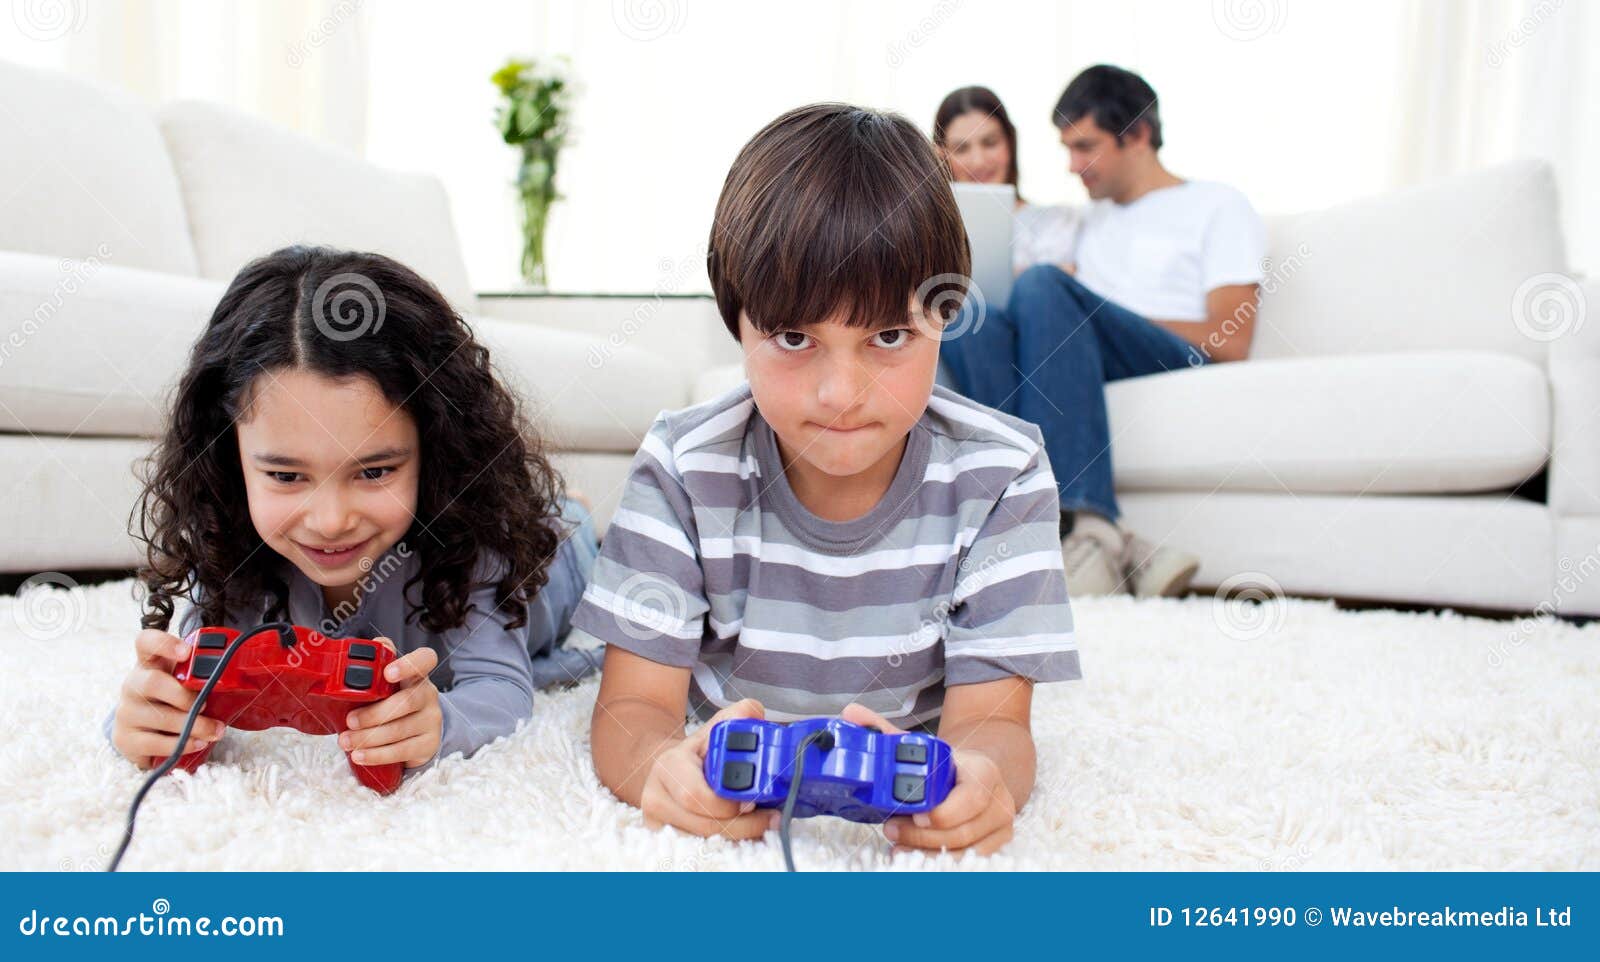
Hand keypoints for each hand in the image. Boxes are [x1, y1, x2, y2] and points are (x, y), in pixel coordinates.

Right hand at [111, 629, 226, 767]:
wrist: (144, 734)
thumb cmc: (172, 702)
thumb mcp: (184, 684)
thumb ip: (201, 677)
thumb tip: (237, 679)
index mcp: (150, 664)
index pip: (146, 642)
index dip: (164, 643)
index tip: (187, 652)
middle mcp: (133, 684)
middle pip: (152, 682)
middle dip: (184, 696)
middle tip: (207, 705)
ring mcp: (126, 712)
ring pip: (157, 716)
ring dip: (192, 725)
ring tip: (215, 731)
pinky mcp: (125, 739)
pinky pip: (154, 743)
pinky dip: (181, 744)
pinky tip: (198, 743)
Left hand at [340, 637, 441, 768]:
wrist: (418, 732)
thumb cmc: (393, 702)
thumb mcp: (386, 685)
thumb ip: (374, 666)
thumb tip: (356, 649)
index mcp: (416, 675)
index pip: (425, 659)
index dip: (408, 664)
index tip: (387, 673)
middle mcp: (428, 695)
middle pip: (407, 701)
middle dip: (374, 714)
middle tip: (349, 721)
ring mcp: (431, 720)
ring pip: (401, 729)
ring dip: (369, 737)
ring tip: (346, 741)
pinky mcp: (428, 744)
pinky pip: (402, 751)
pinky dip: (377, 755)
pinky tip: (360, 756)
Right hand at [640, 698, 774, 839]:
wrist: (664, 772)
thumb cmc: (695, 754)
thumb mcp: (712, 730)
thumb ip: (737, 716)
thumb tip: (756, 712)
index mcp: (669, 766)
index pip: (696, 795)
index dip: (729, 804)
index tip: (756, 801)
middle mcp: (656, 797)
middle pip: (705, 825)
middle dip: (743, 825)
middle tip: (769, 818)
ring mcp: (656, 823)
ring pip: (704, 843)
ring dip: (738, 838)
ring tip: (760, 826)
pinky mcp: (663, 841)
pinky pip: (700, 851)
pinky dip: (726, 846)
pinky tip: (743, 837)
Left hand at [840, 703, 1016, 856]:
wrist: (976, 776)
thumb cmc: (948, 765)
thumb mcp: (924, 748)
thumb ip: (888, 734)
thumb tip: (852, 714)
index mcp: (984, 772)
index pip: (971, 797)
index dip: (942, 812)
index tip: (913, 814)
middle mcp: (998, 801)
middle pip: (961, 831)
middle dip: (921, 835)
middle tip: (892, 828)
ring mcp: (998, 828)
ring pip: (962, 852)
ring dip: (925, 851)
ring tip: (898, 843)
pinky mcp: (993, 847)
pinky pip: (965, 863)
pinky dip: (935, 861)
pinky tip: (913, 855)